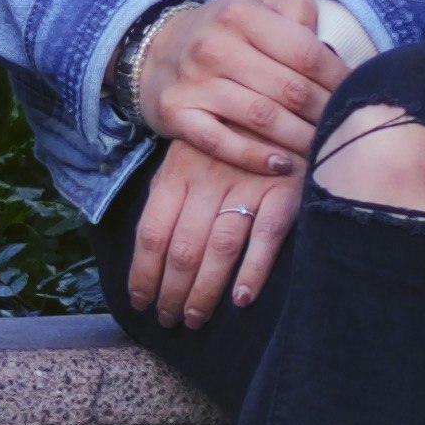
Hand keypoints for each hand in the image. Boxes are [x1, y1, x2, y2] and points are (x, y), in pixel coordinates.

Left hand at [125, 148, 301, 328]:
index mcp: (176, 171)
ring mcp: (246, 184)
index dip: (143, 272)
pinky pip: (266, 236)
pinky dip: (254, 270)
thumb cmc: (227, 139)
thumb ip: (170, 194)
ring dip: (205, 290)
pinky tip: (241, 299)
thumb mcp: (188, 155)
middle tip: (169, 319)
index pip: (151, 232)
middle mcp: (207, 178)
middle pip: (183, 247)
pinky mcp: (284, 191)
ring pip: (219, 248)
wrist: (279, 105)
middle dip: (172, 291)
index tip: (140, 301)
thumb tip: (148, 251)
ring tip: (196, 318)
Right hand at [136, 0, 345, 175]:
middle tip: (344, 128)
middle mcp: (214, 46)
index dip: (339, 80)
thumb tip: (334, 47)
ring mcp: (194, 82)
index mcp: (241, 14)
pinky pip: (222, 143)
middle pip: (290, 89)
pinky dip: (255, 157)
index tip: (357, 97)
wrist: (152, 49)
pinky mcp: (177, 114)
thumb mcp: (255, 5)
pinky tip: (281, 165)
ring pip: (262, 118)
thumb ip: (296, 13)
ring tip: (322, 149)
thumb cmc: (220, 31)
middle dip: (325, 114)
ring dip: (300, 139)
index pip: (306, 53)